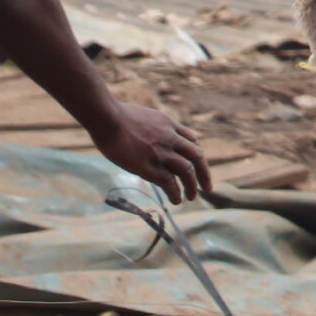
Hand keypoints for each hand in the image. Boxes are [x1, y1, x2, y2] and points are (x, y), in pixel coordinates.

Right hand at [93, 102, 211, 203]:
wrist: (107, 118)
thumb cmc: (116, 114)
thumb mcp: (144, 114)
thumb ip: (152, 125)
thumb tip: (146, 131)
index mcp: (169, 124)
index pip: (192, 140)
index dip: (195, 154)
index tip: (195, 164)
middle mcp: (171, 138)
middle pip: (196, 156)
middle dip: (204, 173)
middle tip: (207, 187)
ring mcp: (161, 152)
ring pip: (186, 171)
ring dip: (192, 186)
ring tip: (192, 197)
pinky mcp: (148, 166)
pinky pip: (168, 182)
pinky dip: (175, 193)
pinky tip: (176, 200)